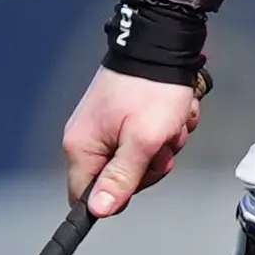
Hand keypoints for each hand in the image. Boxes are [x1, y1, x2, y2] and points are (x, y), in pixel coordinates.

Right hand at [63, 68, 205, 217]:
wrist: (163, 44)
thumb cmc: (152, 88)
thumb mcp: (143, 141)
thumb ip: (121, 178)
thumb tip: (99, 210)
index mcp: (82, 146)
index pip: (85, 197)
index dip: (116, 196)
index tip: (138, 178)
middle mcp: (89, 137)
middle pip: (120, 180)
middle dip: (151, 164)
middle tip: (161, 141)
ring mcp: (107, 126)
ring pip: (141, 159)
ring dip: (164, 144)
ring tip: (169, 120)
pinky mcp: (124, 116)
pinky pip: (149, 138)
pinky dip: (166, 128)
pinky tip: (171, 112)